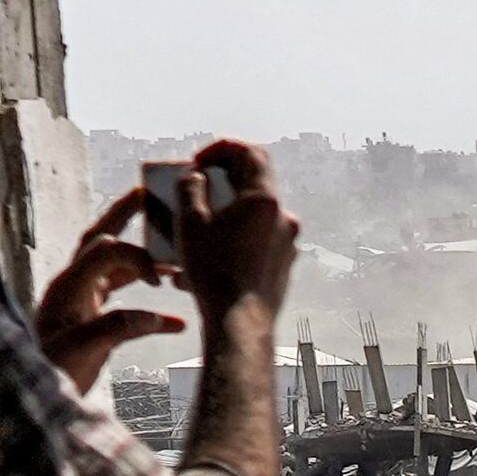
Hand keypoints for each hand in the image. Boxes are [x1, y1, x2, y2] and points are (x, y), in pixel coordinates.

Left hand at [33, 189, 181, 389]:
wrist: (33, 402)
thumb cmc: (49, 373)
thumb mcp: (79, 351)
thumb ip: (114, 329)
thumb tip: (154, 316)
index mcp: (68, 287)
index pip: (105, 250)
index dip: (137, 255)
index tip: (160, 277)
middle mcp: (73, 287)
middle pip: (101, 239)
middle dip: (125, 215)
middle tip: (150, 194)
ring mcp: (81, 302)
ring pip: (115, 268)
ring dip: (144, 260)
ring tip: (174, 253)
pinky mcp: (90, 321)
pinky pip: (125, 306)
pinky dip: (152, 313)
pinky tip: (177, 325)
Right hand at [176, 138, 298, 327]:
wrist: (239, 326)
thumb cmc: (215, 274)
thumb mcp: (190, 222)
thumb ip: (190, 188)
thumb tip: (195, 177)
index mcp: (265, 200)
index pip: (251, 152)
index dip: (222, 149)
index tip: (198, 163)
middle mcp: (283, 218)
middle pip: (251, 185)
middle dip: (218, 185)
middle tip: (192, 193)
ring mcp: (286, 243)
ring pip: (250, 217)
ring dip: (220, 217)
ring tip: (190, 233)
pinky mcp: (281, 265)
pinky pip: (254, 243)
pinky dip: (230, 242)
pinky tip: (202, 262)